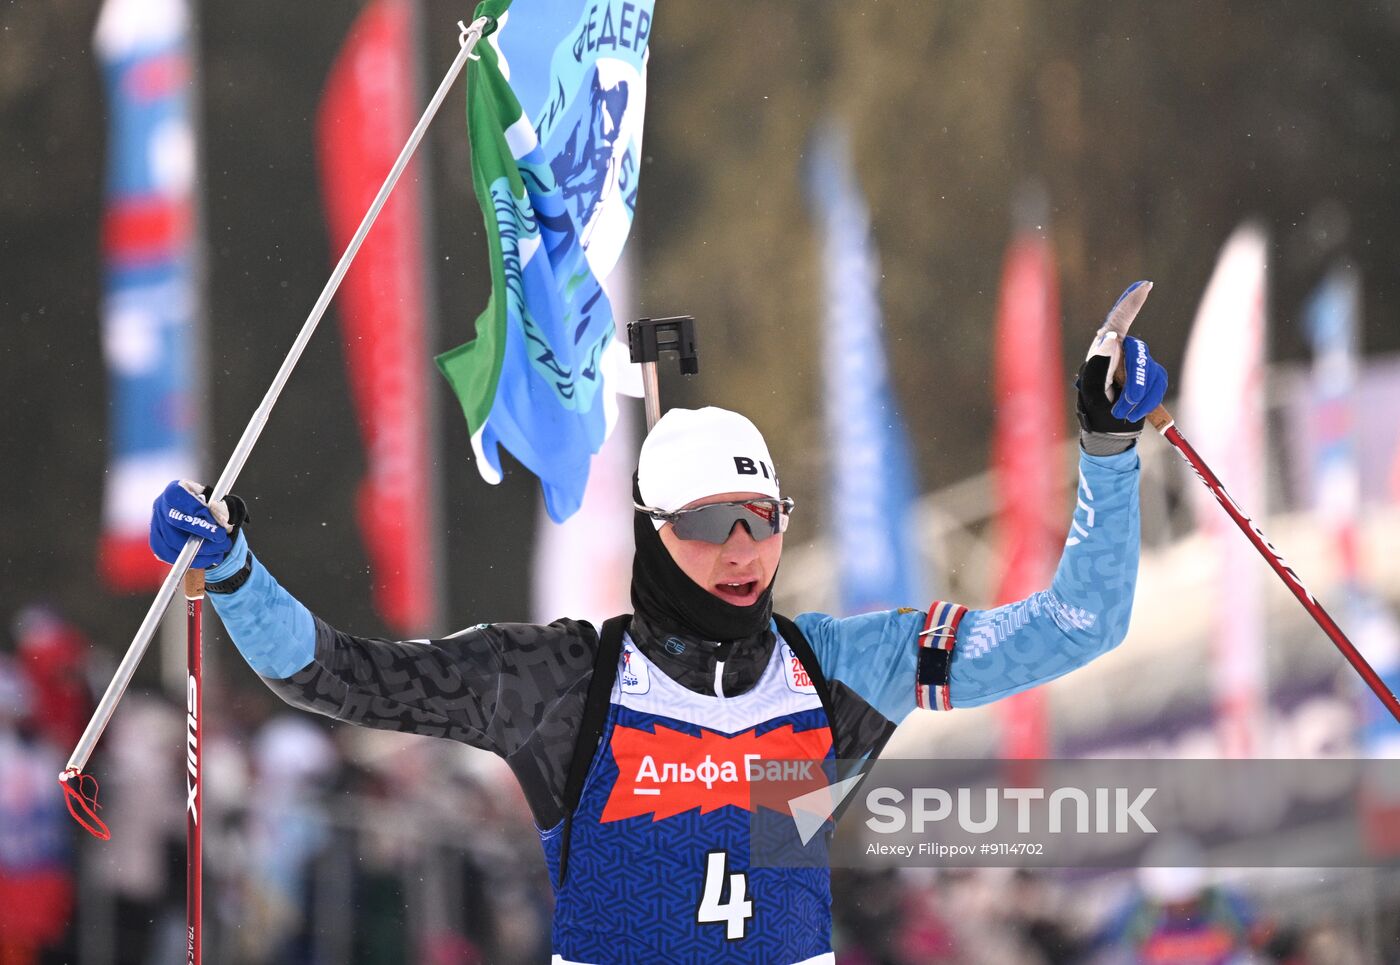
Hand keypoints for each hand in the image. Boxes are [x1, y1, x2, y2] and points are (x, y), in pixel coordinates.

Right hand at [149, 481, 248, 566]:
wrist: (204, 522)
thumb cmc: (212, 510)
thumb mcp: (221, 504)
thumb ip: (223, 509)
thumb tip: (222, 521)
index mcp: (175, 489)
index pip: (177, 495)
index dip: (194, 507)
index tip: (214, 520)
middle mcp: (161, 505)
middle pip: (175, 520)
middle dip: (202, 531)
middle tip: (222, 538)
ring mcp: (156, 525)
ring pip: (171, 541)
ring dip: (200, 549)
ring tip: (221, 549)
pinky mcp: (157, 542)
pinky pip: (168, 555)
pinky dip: (192, 559)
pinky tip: (211, 558)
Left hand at [1076, 281, 1167, 453]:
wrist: (1107, 430)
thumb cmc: (1093, 406)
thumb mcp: (1091, 387)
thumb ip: (1099, 362)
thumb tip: (1110, 337)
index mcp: (1104, 348)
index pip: (1119, 319)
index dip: (1132, 301)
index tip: (1146, 284)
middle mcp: (1123, 351)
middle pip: (1139, 353)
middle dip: (1134, 383)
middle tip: (1122, 407)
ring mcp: (1139, 363)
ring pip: (1152, 371)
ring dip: (1139, 397)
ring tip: (1123, 413)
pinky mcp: (1152, 376)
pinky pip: (1159, 384)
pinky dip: (1148, 402)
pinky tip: (1135, 413)